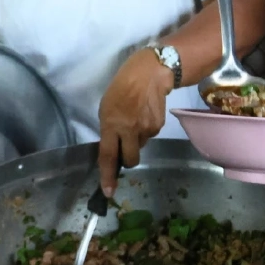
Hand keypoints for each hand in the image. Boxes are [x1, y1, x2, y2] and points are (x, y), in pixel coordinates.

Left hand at [97, 49, 174, 196]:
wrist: (149, 73)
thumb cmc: (121, 87)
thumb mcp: (106, 107)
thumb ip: (108, 128)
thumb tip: (113, 146)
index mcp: (110, 124)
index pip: (107, 156)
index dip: (108, 176)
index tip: (108, 192)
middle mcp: (128, 130)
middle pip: (129, 160)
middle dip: (127, 160)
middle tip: (125, 147)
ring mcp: (145, 129)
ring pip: (141, 146)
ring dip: (137, 139)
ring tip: (135, 118)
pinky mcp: (158, 126)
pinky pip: (150, 136)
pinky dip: (146, 130)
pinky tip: (145, 114)